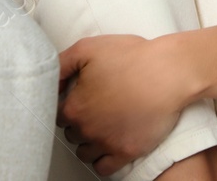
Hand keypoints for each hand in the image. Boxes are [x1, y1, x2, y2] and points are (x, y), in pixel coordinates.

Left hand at [57, 34, 186, 175]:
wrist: (168, 73)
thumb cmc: (131, 57)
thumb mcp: (88, 48)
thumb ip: (61, 64)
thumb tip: (47, 80)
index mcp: (74, 107)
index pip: (57, 116)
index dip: (68, 106)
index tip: (79, 99)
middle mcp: (86, 130)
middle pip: (72, 134)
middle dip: (80, 123)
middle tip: (96, 109)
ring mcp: (106, 143)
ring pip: (84, 153)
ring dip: (89, 143)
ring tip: (102, 128)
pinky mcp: (126, 152)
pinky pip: (104, 168)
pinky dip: (103, 160)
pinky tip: (109, 146)